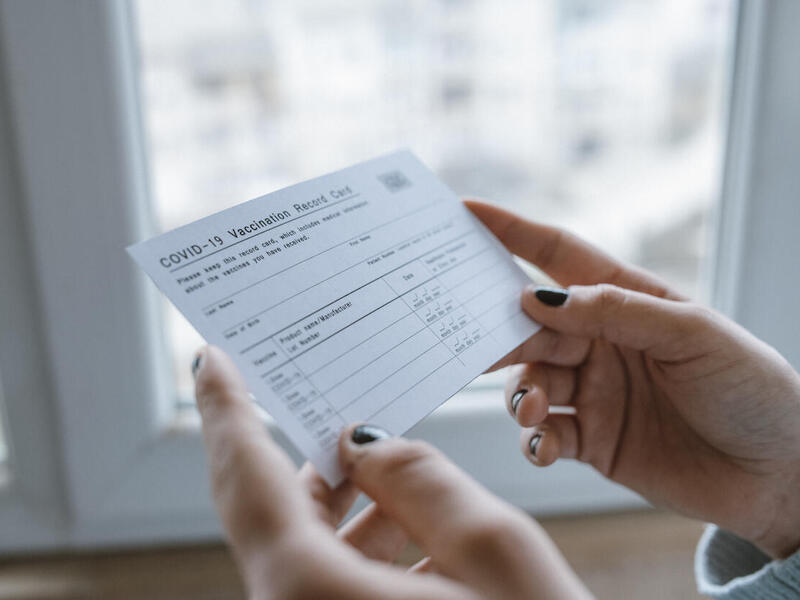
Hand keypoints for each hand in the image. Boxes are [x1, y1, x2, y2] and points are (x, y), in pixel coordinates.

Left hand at [193, 345, 590, 599]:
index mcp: (311, 595)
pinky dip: (363, 552)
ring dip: (349, 508)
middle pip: (278, 517)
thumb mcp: (498, 557)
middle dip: (312, 459)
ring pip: (307, 555)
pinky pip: (328, 587)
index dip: (227, 409)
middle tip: (336, 403)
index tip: (212, 357)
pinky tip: (414, 531)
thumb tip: (366, 446)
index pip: (248, 480)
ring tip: (393, 466)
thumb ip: (423, 481)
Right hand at [468, 200, 799, 558]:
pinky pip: (544, 434)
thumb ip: (615, 311)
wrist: (781, 475)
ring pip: (529, 381)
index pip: (558, 256)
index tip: (465, 213)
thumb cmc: (752, 389)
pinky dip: (533, 440)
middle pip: (530, 325)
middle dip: (499, 330)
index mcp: (626, 300)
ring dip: (520, 393)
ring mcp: (594, 392)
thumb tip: (538, 297)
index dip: (510, 231)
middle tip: (474, 341)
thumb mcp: (692, 334)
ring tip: (535, 408)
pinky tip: (544, 444)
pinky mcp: (592, 440)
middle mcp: (601, 342)